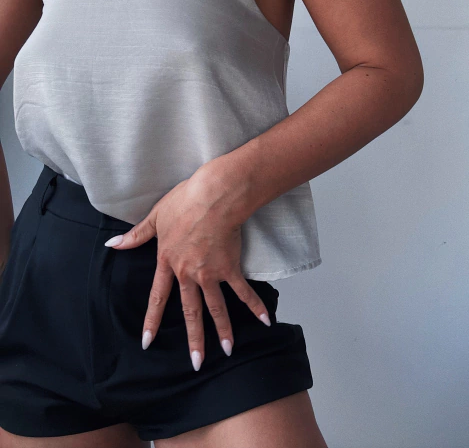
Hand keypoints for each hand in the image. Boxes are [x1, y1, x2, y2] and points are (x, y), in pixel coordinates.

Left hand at [104, 163, 271, 371]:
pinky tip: (264, 320)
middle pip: (190, 311)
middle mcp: (188, 273)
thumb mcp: (155, 217)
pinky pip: (243, 291)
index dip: (151, 320)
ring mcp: (210, 273)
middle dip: (193, 338)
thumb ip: (135, 235)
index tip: (147, 342)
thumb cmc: (184, 202)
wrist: (212, 197)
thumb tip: (112, 245)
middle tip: (196, 363)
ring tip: (228, 351)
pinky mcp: (230, 267)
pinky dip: (254, 305)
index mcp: (168, 261)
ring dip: (223, 331)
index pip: (158, 297)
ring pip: (215, 307)